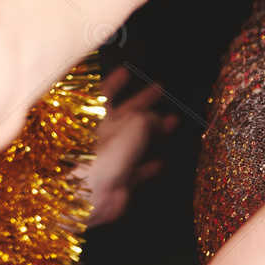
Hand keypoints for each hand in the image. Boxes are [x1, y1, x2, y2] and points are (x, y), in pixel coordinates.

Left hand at [85, 66, 177, 227]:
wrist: (91, 194)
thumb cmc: (105, 154)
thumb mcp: (134, 124)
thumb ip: (148, 118)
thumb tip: (157, 119)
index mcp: (98, 117)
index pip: (104, 92)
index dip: (115, 81)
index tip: (125, 70)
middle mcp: (101, 135)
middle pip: (125, 113)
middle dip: (143, 101)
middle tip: (159, 90)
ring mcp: (109, 157)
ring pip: (134, 139)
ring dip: (154, 130)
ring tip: (172, 121)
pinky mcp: (117, 179)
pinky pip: (137, 169)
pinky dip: (149, 165)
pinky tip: (161, 162)